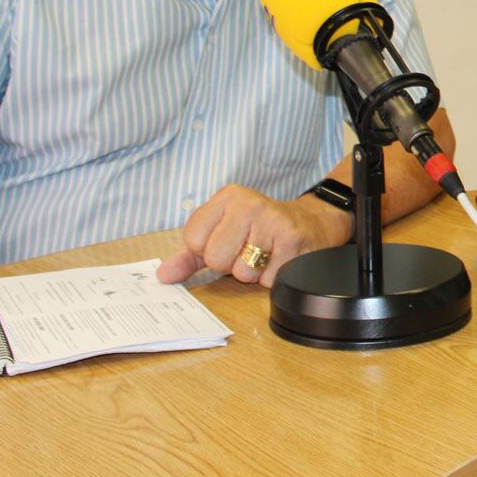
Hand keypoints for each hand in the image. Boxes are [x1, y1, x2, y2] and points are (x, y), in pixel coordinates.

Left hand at [156, 185, 353, 287]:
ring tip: (267, 255)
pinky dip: (273, 278)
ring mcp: (274, 221)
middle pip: (217, 258)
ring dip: (255, 273)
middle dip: (231, 265)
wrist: (312, 223)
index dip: (207, 251)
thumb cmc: (261, 229)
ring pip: (243, 272)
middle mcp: (250, 204)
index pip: (193, 239)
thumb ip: (190, 255)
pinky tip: (281, 260)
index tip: (226, 242)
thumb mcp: (224, 232)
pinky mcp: (293, 242)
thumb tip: (163, 276)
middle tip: (248, 251)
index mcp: (228, 197)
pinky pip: (267, 280)